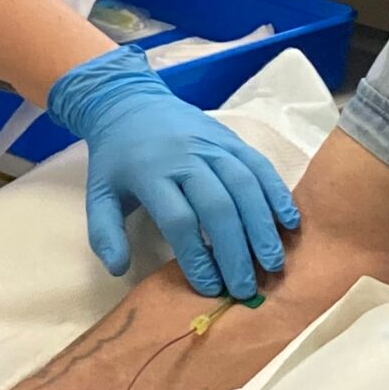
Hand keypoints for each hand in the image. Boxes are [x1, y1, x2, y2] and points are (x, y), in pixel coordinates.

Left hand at [46, 47, 301, 299]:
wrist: (129, 102)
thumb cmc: (117, 158)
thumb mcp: (99, 193)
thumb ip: (105, 233)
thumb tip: (119, 270)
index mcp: (150, 173)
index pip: (179, 221)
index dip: (196, 258)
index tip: (209, 287)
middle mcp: (185, 156)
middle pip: (218, 206)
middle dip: (235, 251)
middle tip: (247, 287)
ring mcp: (211, 144)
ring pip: (244, 186)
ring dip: (262, 227)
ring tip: (273, 263)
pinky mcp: (231, 137)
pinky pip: (259, 165)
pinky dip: (277, 193)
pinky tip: (289, 222)